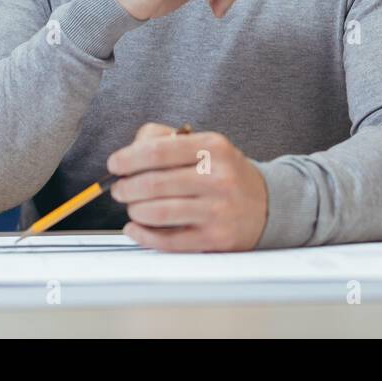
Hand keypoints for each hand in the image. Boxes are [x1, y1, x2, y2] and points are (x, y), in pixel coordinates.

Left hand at [107, 123, 267, 251]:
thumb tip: (129, 152)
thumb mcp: (204, 144)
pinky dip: (143, 235)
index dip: (127, 158)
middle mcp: (218, 177)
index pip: (157, 151)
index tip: (114, 164)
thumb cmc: (224, 172)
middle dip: (126, 188)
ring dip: (134, 211)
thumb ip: (164, 139)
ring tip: (133, 207)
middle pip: (153, 183)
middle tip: (119, 189)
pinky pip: (167, 241)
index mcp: (213, 147)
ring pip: (157, 212)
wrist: (267, 204)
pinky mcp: (215, 239)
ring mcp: (217, 210)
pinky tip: (135, 228)